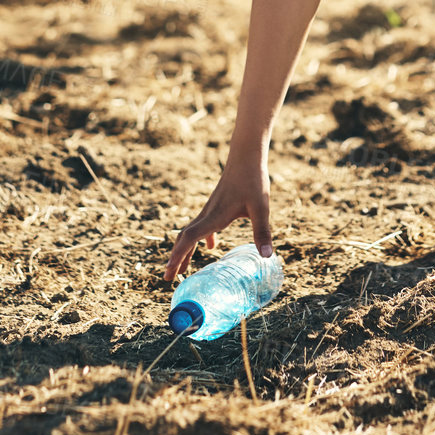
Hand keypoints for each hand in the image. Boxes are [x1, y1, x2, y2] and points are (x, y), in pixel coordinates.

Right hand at [164, 154, 272, 281]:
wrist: (246, 156)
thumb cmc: (253, 180)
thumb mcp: (260, 208)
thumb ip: (262, 232)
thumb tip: (267, 257)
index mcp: (215, 216)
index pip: (189, 239)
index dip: (178, 255)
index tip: (169, 272)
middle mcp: (208, 214)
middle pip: (184, 238)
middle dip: (176, 258)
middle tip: (168, 278)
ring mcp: (210, 209)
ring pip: (191, 232)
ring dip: (185, 250)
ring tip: (182, 269)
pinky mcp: (216, 205)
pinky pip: (203, 225)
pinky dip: (201, 239)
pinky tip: (212, 246)